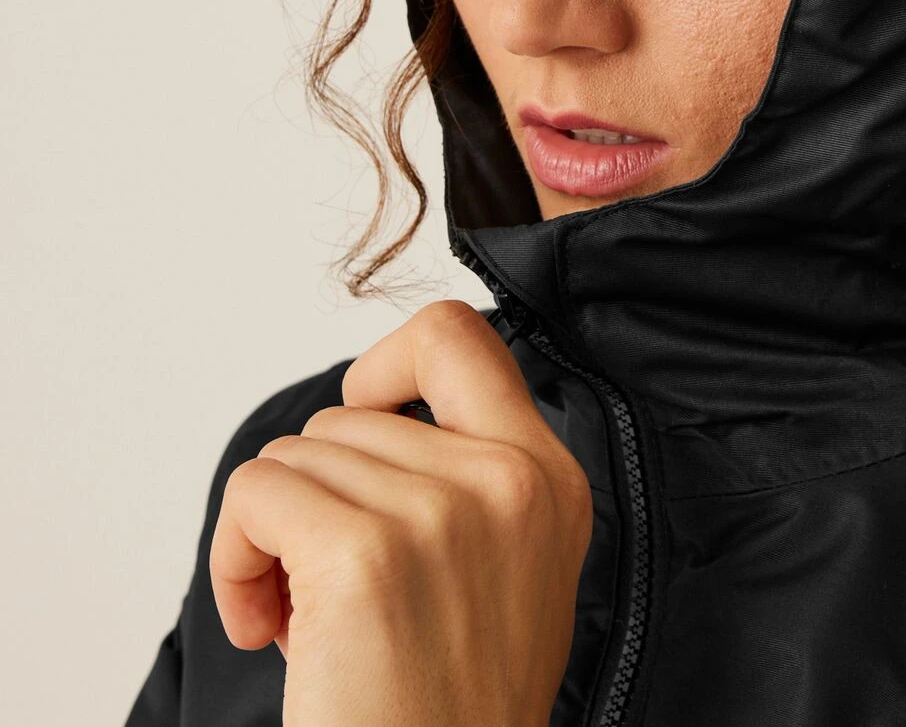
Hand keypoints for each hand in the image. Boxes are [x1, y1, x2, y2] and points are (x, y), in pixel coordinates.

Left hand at [208, 299, 594, 726]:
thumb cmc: (451, 707)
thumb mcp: (507, 569)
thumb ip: (470, 476)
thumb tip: (375, 408)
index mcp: (550, 477)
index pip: (460, 335)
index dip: (388, 363)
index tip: (365, 419)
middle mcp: (508, 481)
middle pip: (351, 413)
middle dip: (315, 492)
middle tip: (325, 583)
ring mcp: (442, 512)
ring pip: (295, 455)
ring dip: (272, 534)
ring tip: (301, 615)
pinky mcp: (365, 555)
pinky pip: (255, 494)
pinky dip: (235, 558)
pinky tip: (265, 624)